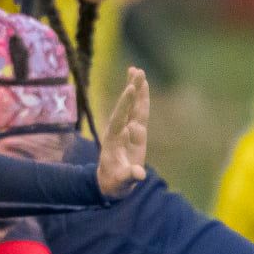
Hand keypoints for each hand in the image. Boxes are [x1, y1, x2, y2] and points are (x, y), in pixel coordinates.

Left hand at [95, 67, 148, 197]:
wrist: (111, 183)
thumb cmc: (115, 183)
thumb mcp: (121, 182)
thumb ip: (129, 176)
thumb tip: (139, 174)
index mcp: (114, 140)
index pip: (120, 118)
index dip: (125, 104)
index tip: (130, 89)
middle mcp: (120, 131)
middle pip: (127, 107)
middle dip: (132, 90)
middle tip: (136, 71)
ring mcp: (127, 129)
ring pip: (133, 106)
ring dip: (136, 89)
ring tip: (137, 70)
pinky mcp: (136, 131)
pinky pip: (139, 112)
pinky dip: (142, 98)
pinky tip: (143, 85)